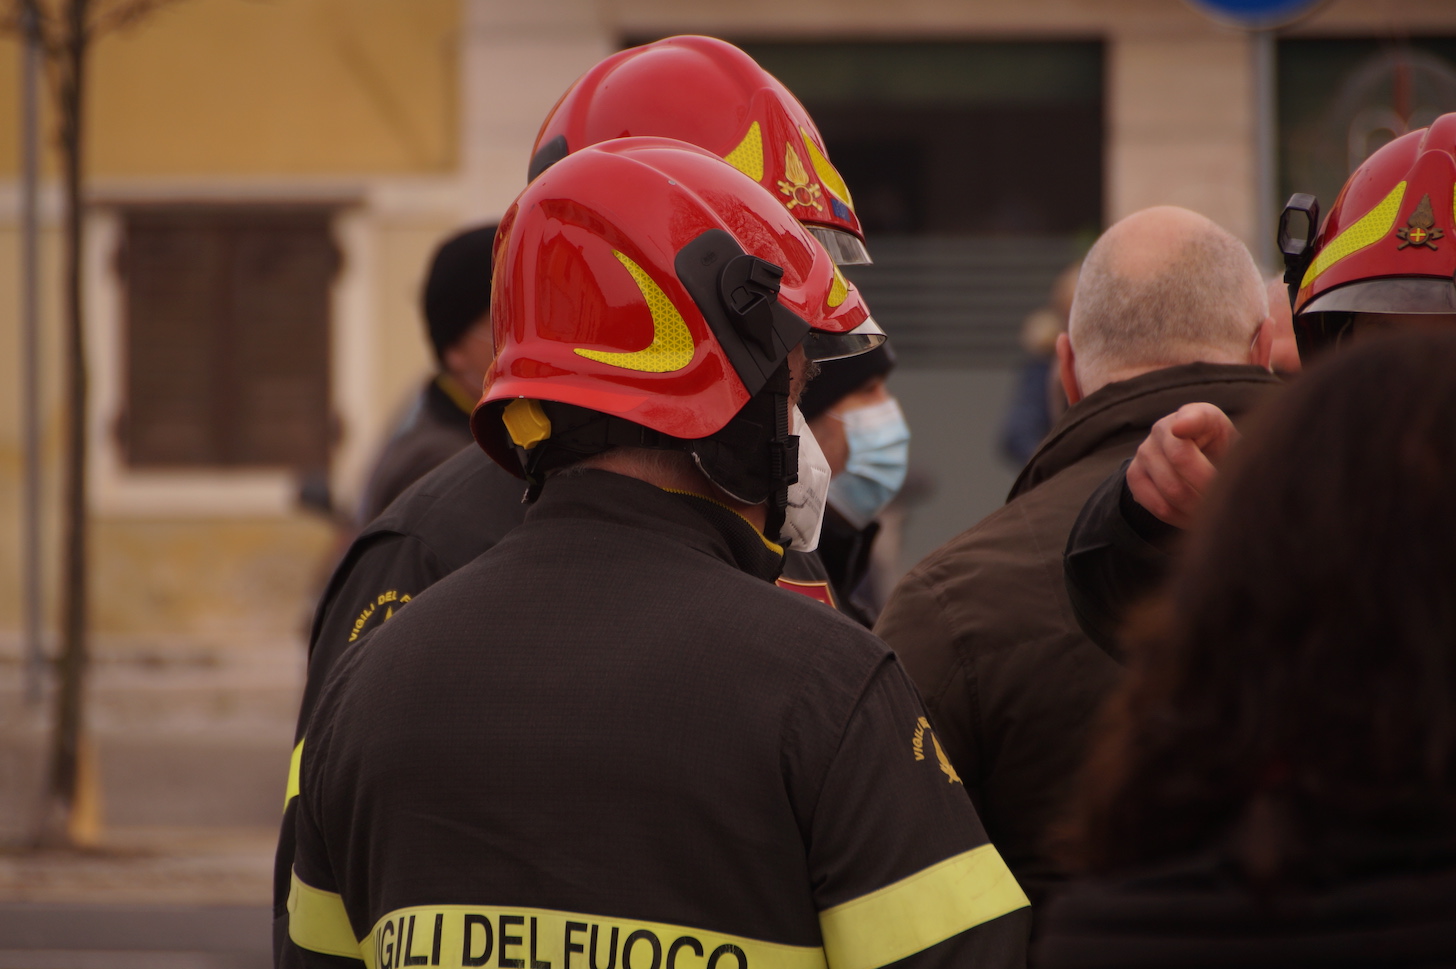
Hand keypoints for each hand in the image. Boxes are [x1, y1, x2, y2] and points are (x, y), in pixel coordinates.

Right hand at [1126, 403, 1237, 528]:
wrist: (1194, 461)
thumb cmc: (1222, 454)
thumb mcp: (1237, 446)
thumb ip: (1243, 454)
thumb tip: (1242, 482)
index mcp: (1195, 415)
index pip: (1191, 417)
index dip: (1186, 422)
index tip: (1181, 428)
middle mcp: (1163, 428)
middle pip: (1180, 460)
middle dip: (1208, 488)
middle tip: (1226, 505)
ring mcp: (1145, 451)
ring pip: (1170, 488)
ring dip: (1196, 509)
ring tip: (1214, 516)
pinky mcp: (1134, 474)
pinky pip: (1156, 505)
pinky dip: (1178, 518)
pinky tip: (1193, 520)